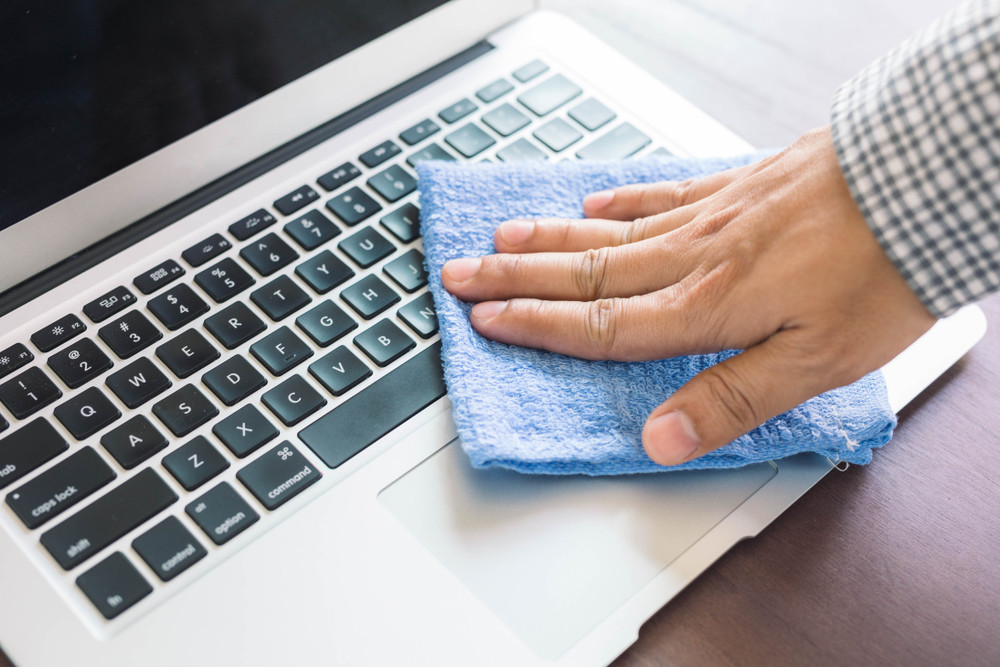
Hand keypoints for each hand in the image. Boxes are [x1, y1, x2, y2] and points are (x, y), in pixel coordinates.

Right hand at [441, 127, 935, 465]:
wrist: (921, 180)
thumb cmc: (880, 272)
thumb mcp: (817, 363)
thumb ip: (731, 399)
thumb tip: (660, 439)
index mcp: (704, 306)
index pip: (599, 325)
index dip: (537, 327)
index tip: (487, 322)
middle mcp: (692, 256)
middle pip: (585, 274)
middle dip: (515, 278)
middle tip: (459, 274)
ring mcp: (709, 214)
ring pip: (608, 232)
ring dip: (550, 239)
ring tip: (502, 241)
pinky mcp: (735, 185)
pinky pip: (659, 194)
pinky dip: (618, 201)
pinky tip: (593, 203)